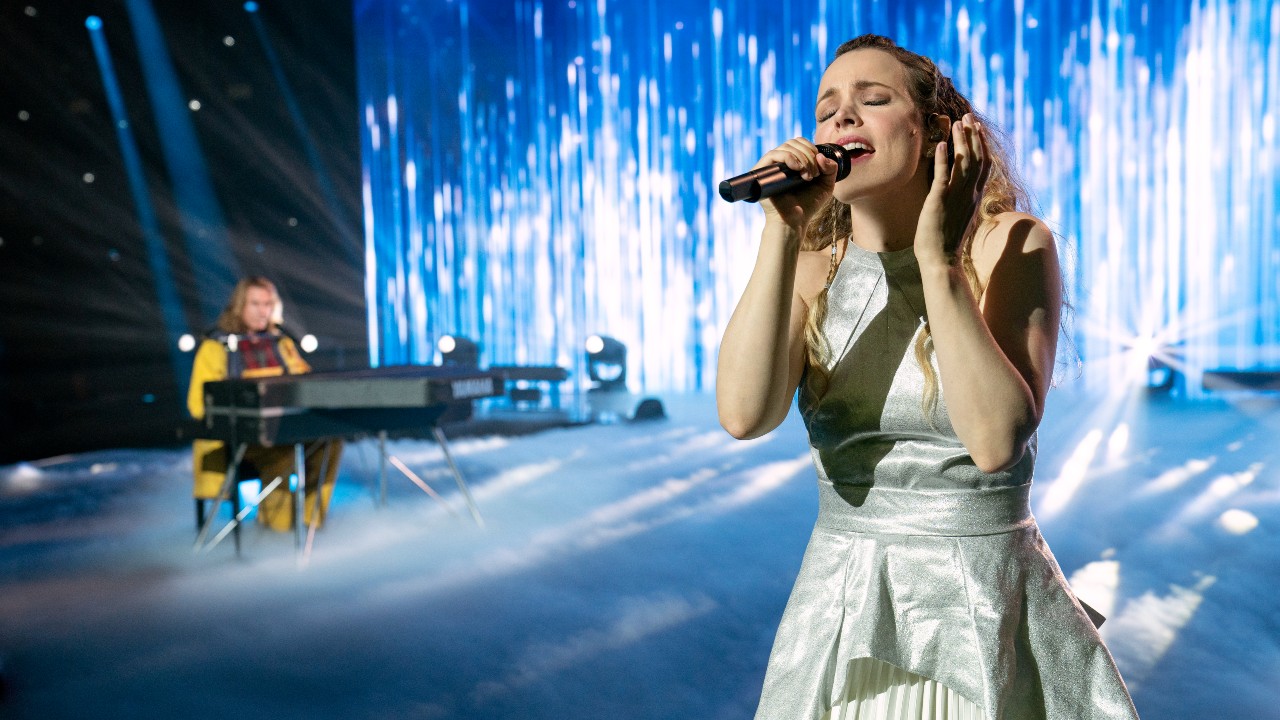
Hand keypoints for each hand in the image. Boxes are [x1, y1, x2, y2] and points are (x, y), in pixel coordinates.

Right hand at [755, 138, 840, 228]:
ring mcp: (770, 167)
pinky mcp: (761, 172)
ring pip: (785, 147)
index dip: (811, 149)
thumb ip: (831, 168)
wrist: (794, 221)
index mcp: (792, 162)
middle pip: (793, 142)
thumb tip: (820, 155)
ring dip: (802, 158)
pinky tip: (797, 169)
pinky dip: (789, 157)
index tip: (819, 168)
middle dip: (808, 155)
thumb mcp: (826, 184)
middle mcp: (780, 162)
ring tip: (807, 176)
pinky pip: (773, 154)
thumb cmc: (807, 205)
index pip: (799, 142)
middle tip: (813, 174)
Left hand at [914, 114, 990, 267]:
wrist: (941, 261)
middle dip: (973, 135)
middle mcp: (969, 195)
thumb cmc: (946, 242)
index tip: (977, 128)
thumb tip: (957, 189)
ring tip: (957, 122)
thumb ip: (961, 200)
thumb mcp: (958, 216)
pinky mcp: (939, 202)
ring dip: (961, 141)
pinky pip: (943, 176)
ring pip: (963, 163)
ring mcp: (956, 198)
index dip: (981, 144)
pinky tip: (940, 144)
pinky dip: (943, 159)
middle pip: (977, 158)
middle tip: (968, 116)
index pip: (983, 165)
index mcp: (975, 198)